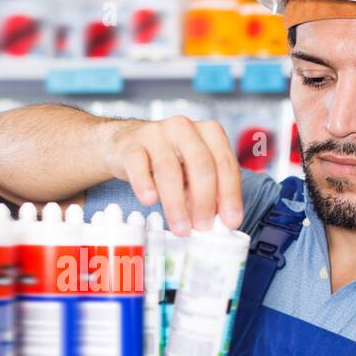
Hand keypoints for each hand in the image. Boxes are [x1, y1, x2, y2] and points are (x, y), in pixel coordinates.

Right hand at [100, 116, 243, 234]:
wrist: (126, 144)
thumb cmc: (167, 160)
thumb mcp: (193, 172)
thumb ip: (208, 192)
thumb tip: (216, 221)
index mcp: (208, 133)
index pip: (225, 163)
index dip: (230, 194)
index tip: (230, 221)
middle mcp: (184, 128)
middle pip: (200, 164)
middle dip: (205, 200)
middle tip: (203, 227)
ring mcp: (156, 133)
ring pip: (169, 168)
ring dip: (176, 203)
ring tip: (180, 227)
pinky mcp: (130, 144)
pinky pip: (137, 164)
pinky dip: (144, 184)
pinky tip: (150, 200)